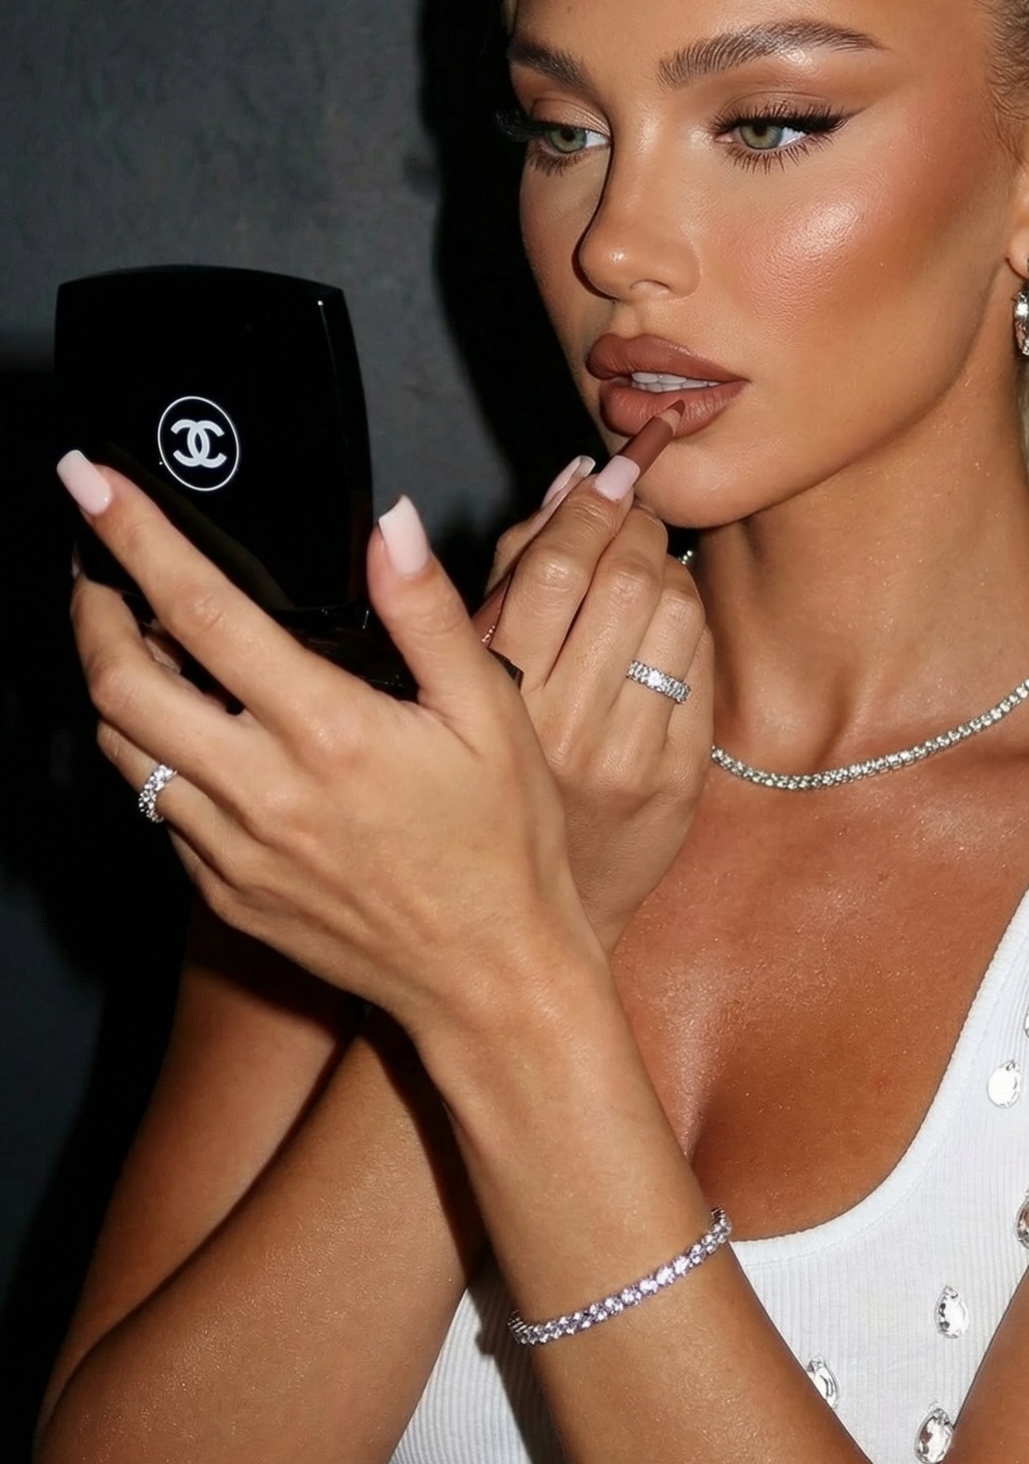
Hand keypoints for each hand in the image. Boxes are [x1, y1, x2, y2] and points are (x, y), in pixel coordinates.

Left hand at [62, 454, 582, 1036]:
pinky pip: (159, 809)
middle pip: (119, 683)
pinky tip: (192, 732)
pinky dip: (153, 753)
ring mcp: (234, 850)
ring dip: (110, 683)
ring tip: (135, 640)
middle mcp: (264, 791)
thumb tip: (389, 527)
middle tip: (95, 568)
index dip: (134, 538)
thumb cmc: (506, 844)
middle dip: (89, 610)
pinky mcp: (225, 892)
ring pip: (122, 750)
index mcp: (329, 730)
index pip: (200, 611)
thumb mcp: (491, 712)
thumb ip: (431, 612)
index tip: (92, 485)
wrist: (492, 978)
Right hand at [482, 459, 712, 951]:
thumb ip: (512, 575)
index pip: (555, 573)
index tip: (605, 471)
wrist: (530, 920)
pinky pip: (701, 668)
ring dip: (667, 567)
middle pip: (624, 582)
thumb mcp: (469, 678)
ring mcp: (628, 761)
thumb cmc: (488, 784)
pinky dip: (688, 624)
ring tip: (646, 561)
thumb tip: (568, 483)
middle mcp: (560, 731)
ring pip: (674, 615)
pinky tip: (665, 622)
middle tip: (631, 508)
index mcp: (492, 701)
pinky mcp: (678, 785)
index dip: (589, 507)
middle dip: (636, 525)